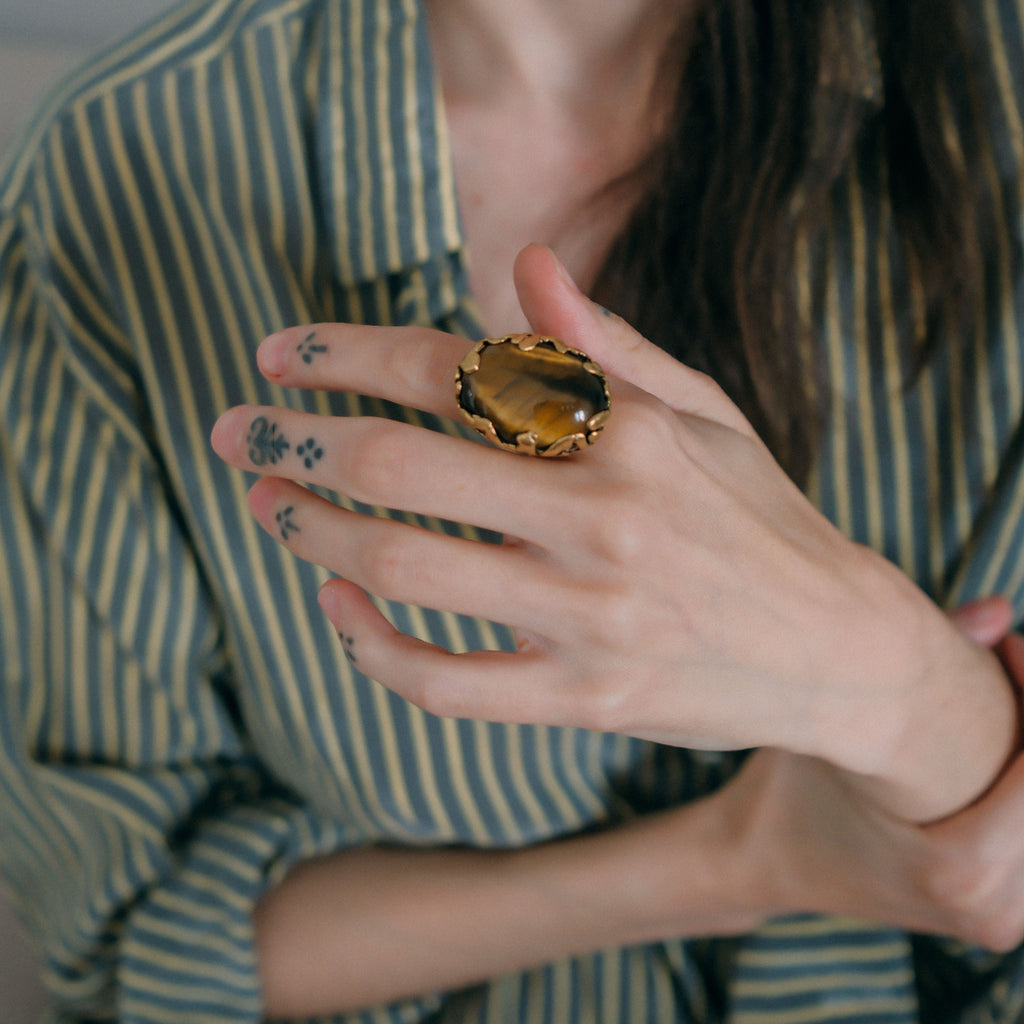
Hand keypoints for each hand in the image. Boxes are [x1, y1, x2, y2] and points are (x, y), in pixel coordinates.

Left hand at [211, 245, 1015, 819]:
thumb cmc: (760, 516)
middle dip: (297, 439)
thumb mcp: (706, 411)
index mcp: (627, 430)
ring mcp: (590, 618)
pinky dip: (370, 648)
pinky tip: (333, 605)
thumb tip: (525, 263)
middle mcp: (602, 517)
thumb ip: (609, 342)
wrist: (838, 648)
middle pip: (404, 465)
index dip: (345, 354)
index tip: (280, 356)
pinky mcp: (585, 701)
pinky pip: (445, 685)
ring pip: (405, 572)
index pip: (453, 369)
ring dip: (312, 531)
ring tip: (267, 505)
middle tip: (238, 432)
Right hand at [731, 597, 1023, 949]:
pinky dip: (1018, 792)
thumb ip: (922, 667)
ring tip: (996, 695)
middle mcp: (991, 907)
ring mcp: (997, 919)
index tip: (1006, 647)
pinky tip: (993, 748)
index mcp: (958, 870)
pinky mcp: (996, 915)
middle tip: (1000, 657)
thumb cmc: (790, 789)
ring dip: (1022, 757)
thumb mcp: (838, 731)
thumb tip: (999, 611)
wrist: (760, 860)